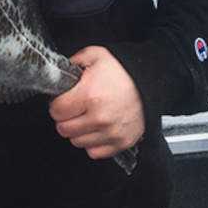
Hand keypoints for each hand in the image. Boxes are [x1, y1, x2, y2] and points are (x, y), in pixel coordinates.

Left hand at [48, 46, 144, 160]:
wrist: (151, 80)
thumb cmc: (124, 69)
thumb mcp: (93, 55)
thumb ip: (70, 65)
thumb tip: (57, 75)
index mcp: (88, 95)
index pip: (56, 111)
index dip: (56, 104)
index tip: (62, 101)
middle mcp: (99, 117)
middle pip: (64, 129)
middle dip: (64, 118)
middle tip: (72, 109)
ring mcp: (111, 132)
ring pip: (77, 142)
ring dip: (77, 131)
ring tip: (86, 118)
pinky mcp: (122, 142)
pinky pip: (95, 152)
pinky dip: (92, 143)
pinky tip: (96, 129)